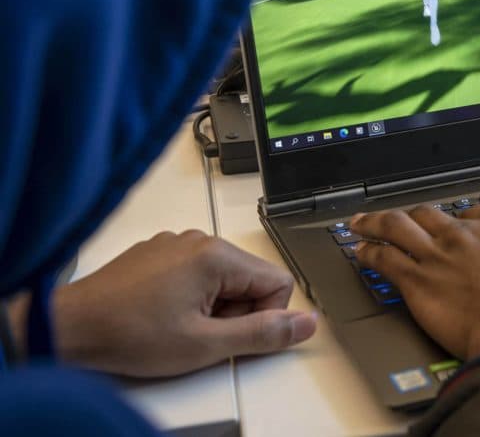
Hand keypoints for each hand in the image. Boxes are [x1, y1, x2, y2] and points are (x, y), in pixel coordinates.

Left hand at [53, 230, 316, 376]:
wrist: (68, 328)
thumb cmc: (127, 333)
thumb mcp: (205, 345)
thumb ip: (263, 333)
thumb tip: (305, 324)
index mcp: (217, 255)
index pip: (277, 284)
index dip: (261, 318)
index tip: (230, 334)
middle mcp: (199, 240)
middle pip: (250, 279)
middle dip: (234, 312)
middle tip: (199, 333)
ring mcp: (175, 244)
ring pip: (222, 279)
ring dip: (211, 307)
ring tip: (176, 326)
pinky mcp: (157, 254)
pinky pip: (194, 274)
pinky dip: (188, 297)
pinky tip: (162, 315)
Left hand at [350, 205, 479, 359]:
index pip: (474, 214)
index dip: (464, 224)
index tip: (458, 232)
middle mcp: (467, 233)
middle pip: (430, 214)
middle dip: (414, 214)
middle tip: (399, 217)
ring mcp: (439, 255)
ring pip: (397, 227)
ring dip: (375, 222)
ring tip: (360, 222)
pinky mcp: (418, 282)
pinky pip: (384, 259)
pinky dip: (369, 252)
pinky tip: (360, 252)